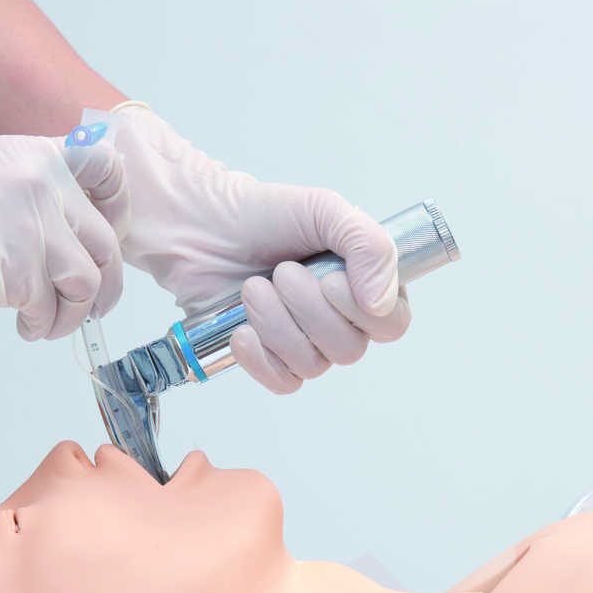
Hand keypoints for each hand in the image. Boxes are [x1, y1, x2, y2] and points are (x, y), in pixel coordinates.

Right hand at [0, 100, 122, 339]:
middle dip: (104, 283)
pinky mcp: (22, 273)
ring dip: (73, 313)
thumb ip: (37, 190)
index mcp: (41, 156)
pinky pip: (53, 309)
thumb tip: (74, 233)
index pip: (109, 169)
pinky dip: (44, 325)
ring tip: (49, 323)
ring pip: (88, 283)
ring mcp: (38, 230)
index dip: (117, 208)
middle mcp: (48, 187)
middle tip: (89, 304)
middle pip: (106, 243)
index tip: (106, 237)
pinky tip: (25, 326)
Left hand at [65, 102, 411, 393]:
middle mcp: (341, 321)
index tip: (331, 276)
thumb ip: (369, 246)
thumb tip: (381, 302)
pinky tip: (242, 329)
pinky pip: (283, 382)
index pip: (391, 325)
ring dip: (277, 323)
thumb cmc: (264, 214)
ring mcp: (305, 344)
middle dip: (308, 309)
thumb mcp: (327, 210)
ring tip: (254, 287)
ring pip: (313, 365)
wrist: (201, 227)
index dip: (362, 310)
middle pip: (350, 350)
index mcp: (365, 286)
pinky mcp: (270, 360)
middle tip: (282, 271)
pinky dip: (260, 356)